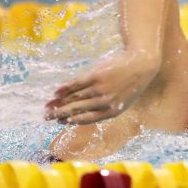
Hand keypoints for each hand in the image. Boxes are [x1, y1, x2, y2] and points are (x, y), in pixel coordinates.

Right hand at [45, 50, 159, 124]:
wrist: (141, 65)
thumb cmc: (131, 84)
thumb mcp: (122, 101)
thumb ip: (106, 107)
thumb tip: (86, 112)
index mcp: (112, 112)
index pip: (86, 119)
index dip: (71, 120)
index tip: (61, 122)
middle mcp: (105, 103)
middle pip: (77, 110)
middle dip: (60, 114)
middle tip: (46, 117)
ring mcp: (100, 89)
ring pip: (75, 98)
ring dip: (58, 103)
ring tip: (48, 106)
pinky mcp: (96, 76)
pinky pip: (77, 84)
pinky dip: (65, 88)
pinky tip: (56, 92)